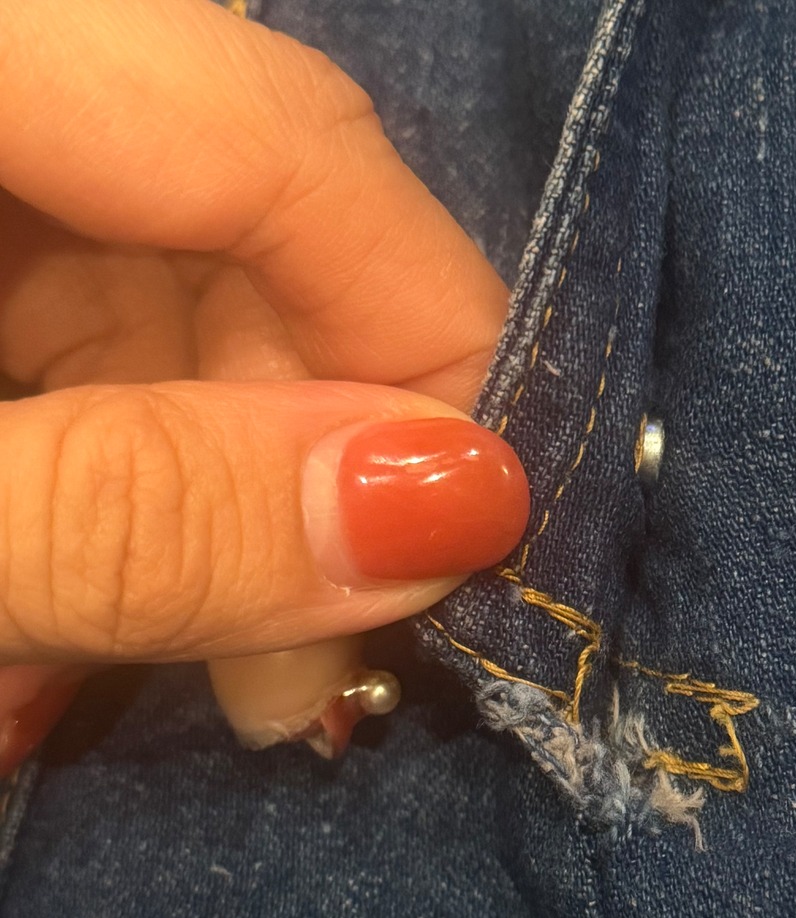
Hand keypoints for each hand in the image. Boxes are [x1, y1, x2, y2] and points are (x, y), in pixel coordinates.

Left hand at [0, 0, 527, 773]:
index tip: (487, 543)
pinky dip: (119, 465)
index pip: (280, 139)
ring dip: (217, 495)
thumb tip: (457, 506)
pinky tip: (85, 595)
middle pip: (246, 220)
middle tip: (316, 677)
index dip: (431, 339)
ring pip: (179, 284)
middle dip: (313, 462)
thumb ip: (141, 512)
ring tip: (214, 677)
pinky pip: (84, 315)